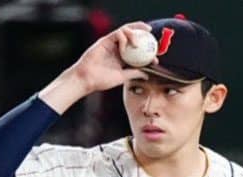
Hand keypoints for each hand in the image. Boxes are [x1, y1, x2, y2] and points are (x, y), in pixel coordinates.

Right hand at [39, 22, 157, 113]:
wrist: (87, 79)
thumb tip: (147, 74)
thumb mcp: (122, 77)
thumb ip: (134, 73)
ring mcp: (111, 43)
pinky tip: (128, 44)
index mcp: (122, 57)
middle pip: (131, 35)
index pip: (136, 49)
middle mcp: (117, 48)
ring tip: (139, 41)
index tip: (155, 56)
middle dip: (141, 30)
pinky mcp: (104, 40)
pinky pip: (117, 33)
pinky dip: (124, 37)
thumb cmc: (101, 80)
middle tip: (150, 33)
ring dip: (133, 33)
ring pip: (125, 31)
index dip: (146, 50)